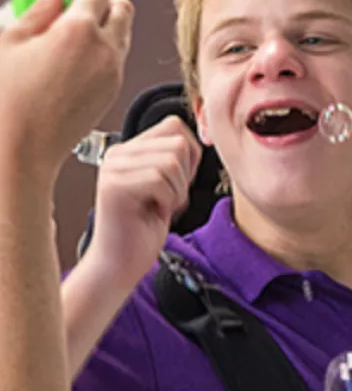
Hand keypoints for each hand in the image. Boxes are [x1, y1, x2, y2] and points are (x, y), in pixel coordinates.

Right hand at [0, 0, 134, 183]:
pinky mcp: (113, 94)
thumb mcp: (11, 41)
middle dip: (101, 5)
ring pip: (123, 36)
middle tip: (71, 14)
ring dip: (105, 29)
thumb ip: (38, 7)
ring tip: (69, 42)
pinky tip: (73, 65)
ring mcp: (113, 74)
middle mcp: (104, 51)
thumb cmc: (8, 100)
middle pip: (122, 10)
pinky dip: (104, 54)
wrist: (22, 150)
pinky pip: (117, 62)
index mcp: (79, 31)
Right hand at [86, 115, 202, 288]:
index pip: (173, 125)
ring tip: (161, 207)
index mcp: (129, 149)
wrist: (119, 265)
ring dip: (177, 191)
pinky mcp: (114, 186)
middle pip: (177, 143)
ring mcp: (113, 168)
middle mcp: (118, 154)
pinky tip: (155, 213)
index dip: (190, 155)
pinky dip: (168, 201)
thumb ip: (174, 159)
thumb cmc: (142, 230)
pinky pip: (159, 180)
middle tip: (169, 199)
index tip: (179, 182)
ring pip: (171, 161)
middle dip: (185, 177)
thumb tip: (198, 138)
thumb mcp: (165, 186)